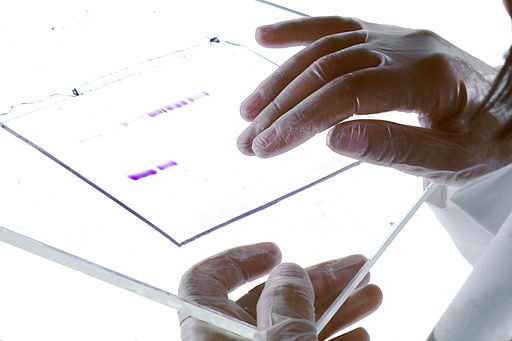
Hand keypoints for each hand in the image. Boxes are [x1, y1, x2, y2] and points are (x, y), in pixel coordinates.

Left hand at [178, 243, 381, 339]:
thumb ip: (285, 308)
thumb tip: (289, 273)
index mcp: (210, 336)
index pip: (202, 283)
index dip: (237, 259)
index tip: (274, 251)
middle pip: (267, 301)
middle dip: (316, 279)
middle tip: (354, 266)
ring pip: (291, 326)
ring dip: (335, 307)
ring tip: (370, 294)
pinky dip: (332, 339)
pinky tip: (359, 333)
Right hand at [238, 16, 504, 183]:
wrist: (508, 106)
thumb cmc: (483, 137)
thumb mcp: (451, 159)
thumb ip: (396, 149)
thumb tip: (336, 140)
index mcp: (426, 79)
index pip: (348, 93)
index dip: (303, 118)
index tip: (269, 145)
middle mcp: (405, 47)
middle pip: (326, 70)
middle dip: (281, 108)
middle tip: (249, 141)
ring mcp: (392, 36)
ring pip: (323, 49)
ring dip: (279, 80)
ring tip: (248, 112)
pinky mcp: (384, 36)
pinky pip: (335, 25)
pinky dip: (297, 32)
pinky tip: (265, 38)